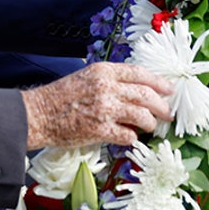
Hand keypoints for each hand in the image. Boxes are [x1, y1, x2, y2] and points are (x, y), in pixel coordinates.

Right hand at [20, 62, 173, 148]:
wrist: (38, 114)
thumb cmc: (60, 97)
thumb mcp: (86, 78)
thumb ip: (110, 82)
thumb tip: (136, 93)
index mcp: (104, 71)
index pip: (140, 74)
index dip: (159, 82)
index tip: (169, 90)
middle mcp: (107, 87)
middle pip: (146, 95)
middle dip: (162, 106)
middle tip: (167, 114)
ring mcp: (105, 108)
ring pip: (142, 116)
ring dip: (149, 123)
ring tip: (150, 127)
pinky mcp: (100, 129)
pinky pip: (128, 135)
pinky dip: (132, 138)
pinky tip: (130, 138)